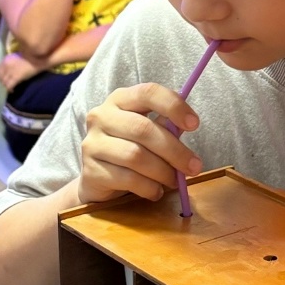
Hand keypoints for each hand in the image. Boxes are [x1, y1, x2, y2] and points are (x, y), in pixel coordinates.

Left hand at [0, 51, 40, 89]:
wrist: (37, 59)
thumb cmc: (31, 57)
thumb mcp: (18, 56)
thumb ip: (12, 62)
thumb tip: (10, 69)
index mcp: (7, 59)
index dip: (1, 76)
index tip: (4, 78)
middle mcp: (6, 65)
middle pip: (1, 77)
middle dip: (4, 82)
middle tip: (8, 84)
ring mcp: (11, 71)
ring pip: (4, 82)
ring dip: (7, 86)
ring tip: (11, 88)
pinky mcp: (16, 77)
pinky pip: (9, 85)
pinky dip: (10, 89)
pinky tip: (13, 90)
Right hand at [81, 82, 201, 202]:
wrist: (97, 179)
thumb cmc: (129, 148)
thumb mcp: (148, 132)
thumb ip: (166, 125)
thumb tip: (188, 124)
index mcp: (119, 99)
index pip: (147, 92)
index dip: (173, 106)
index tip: (195, 124)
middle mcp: (101, 117)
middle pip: (143, 129)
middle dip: (175, 150)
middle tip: (194, 167)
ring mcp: (92, 144)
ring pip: (135, 156)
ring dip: (163, 172)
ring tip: (174, 181)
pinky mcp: (90, 171)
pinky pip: (127, 179)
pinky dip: (149, 187)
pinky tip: (156, 191)